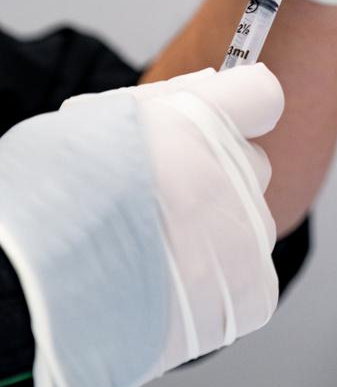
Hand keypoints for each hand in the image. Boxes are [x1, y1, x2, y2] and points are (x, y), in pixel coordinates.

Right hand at [0, 64, 282, 386]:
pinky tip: (175, 281)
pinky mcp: (246, 296)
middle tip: (167, 194)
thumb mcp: (94, 120)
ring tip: (161, 247)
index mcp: (194, 124)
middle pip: (255, 160)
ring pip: (253, 219)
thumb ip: (162, 105)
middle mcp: (227, 177)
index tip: (224, 115)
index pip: (263, 94)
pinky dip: (224, 281)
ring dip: (220, 228)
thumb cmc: (49, 204)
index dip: (241, 103)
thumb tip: (212, 90)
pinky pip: (255, 276)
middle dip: (219, 170)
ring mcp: (241, 240)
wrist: (23, 294)